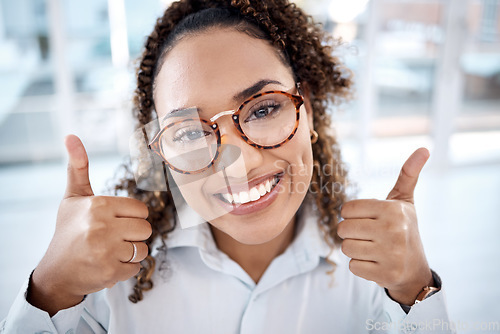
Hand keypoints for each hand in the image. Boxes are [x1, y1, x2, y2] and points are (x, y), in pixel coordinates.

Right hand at [29, 135, 151, 315]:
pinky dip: (125, 269)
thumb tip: (71, 135)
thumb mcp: (73, 198)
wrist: (56, 271)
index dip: (131, 217)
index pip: (141, 210)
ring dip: (130, 253)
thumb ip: (78, 167)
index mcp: (99, 205)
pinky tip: (107, 265)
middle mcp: (102, 226)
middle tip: (112, 238)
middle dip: (133, 235)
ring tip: (109, 252)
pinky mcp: (110, 272)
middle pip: (146, 229)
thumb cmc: (69, 231)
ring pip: (143, 249)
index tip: (114, 222)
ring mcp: (106, 251)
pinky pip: (136, 267)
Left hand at [337, 148, 432, 305]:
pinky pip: (352, 266)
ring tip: (372, 248)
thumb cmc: (404, 229)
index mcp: (392, 210)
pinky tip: (375, 263)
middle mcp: (392, 231)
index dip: (353, 215)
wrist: (415, 269)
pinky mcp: (384, 274)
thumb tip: (424, 149)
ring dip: (354, 249)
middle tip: (368, 235)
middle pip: (343, 228)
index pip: (347, 209)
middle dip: (351, 232)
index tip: (368, 219)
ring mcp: (389, 255)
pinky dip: (360, 265)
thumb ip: (408, 175)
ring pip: (346, 247)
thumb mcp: (405, 201)